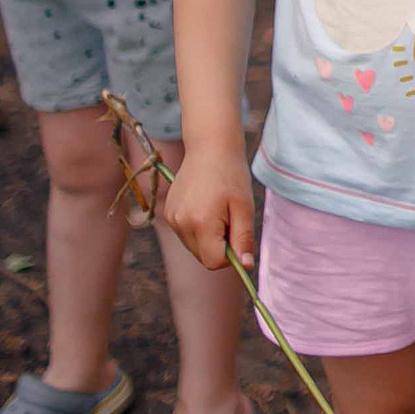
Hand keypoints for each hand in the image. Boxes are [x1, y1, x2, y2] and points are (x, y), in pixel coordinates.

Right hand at [165, 151, 256, 271]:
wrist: (210, 148)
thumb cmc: (231, 175)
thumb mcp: (244, 207)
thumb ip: (243, 239)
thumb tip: (246, 266)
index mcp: (201, 222)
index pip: (214, 262)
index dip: (230, 256)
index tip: (238, 235)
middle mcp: (181, 224)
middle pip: (204, 257)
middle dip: (220, 246)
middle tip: (230, 218)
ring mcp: (172, 219)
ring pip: (195, 247)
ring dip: (209, 238)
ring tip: (218, 209)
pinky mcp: (168, 213)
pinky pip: (187, 235)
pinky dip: (199, 228)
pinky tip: (206, 206)